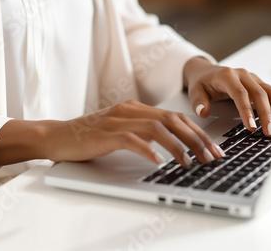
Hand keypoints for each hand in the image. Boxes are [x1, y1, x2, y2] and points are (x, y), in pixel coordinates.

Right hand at [44, 100, 224, 166]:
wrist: (58, 135)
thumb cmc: (90, 137)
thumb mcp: (121, 130)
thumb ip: (143, 132)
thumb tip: (172, 145)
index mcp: (136, 108)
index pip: (175, 116)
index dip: (197, 132)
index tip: (212, 148)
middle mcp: (130, 110)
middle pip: (172, 120)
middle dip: (196, 138)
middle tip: (211, 156)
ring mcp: (117, 120)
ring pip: (156, 128)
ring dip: (177, 146)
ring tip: (190, 162)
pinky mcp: (105, 134)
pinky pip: (132, 140)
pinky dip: (148, 150)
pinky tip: (159, 161)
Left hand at [183, 57, 270, 135]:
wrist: (208, 72)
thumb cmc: (203, 82)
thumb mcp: (194, 90)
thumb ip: (198, 101)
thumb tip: (203, 112)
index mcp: (227, 76)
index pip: (240, 93)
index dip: (246, 110)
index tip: (251, 126)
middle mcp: (244, 75)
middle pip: (260, 94)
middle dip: (267, 114)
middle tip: (270, 133)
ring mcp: (255, 79)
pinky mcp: (261, 84)